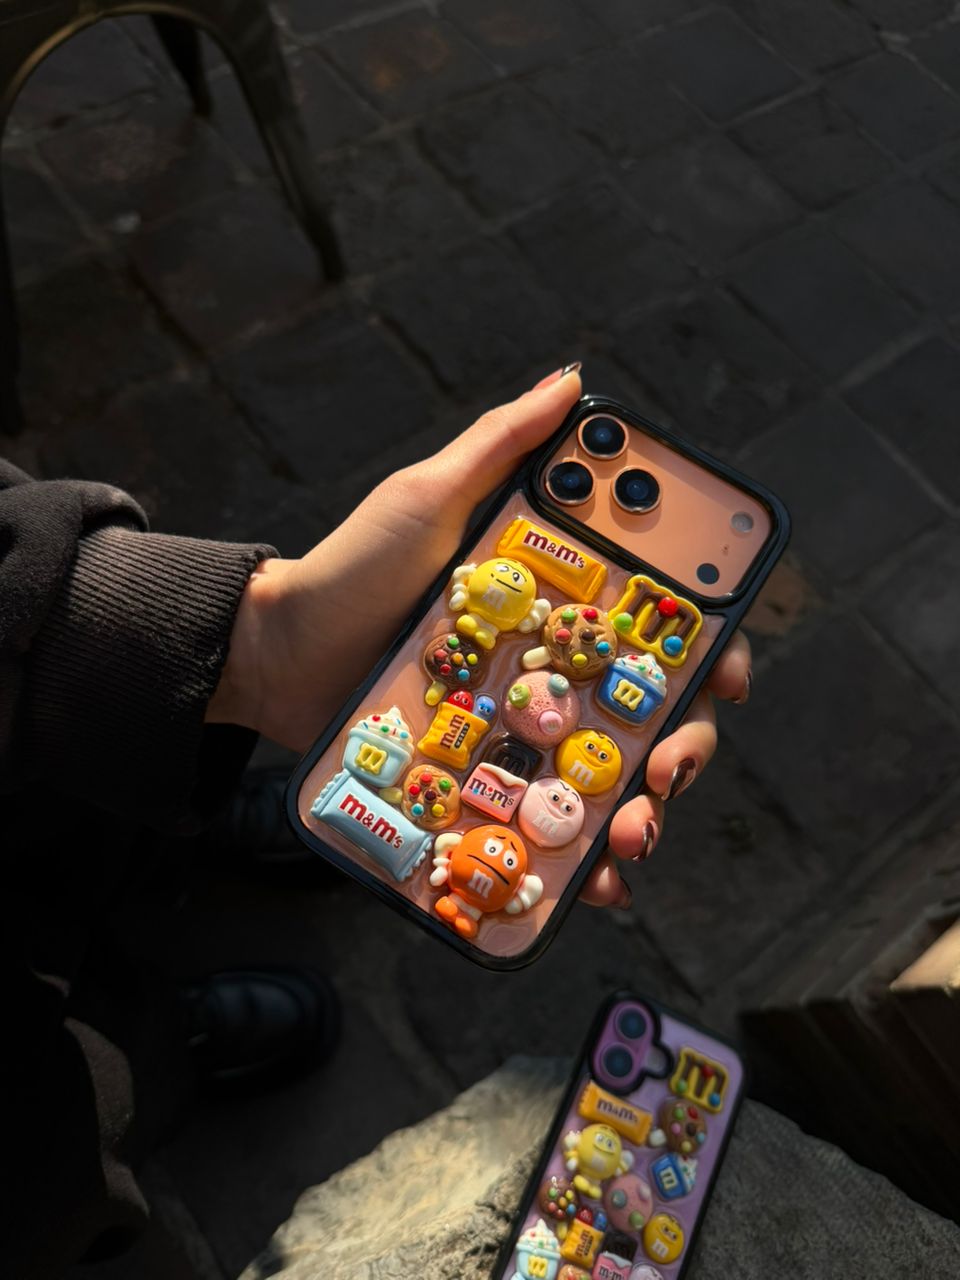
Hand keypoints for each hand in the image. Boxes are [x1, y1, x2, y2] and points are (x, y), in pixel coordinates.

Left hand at [208, 366, 751, 906]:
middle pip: (653, 714)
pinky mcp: (485, 784)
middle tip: (668, 774)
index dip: (710, 651)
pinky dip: (580, 862)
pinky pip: (548, 827)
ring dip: (641, 816)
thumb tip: (574, 383)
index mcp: (561, 608)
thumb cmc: (356, 569)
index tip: (725, 675)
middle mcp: (554, 672)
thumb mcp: (429, 499)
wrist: (278, 653)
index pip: (659, 629)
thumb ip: (500, 448)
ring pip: (610, 781)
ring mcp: (522, 733)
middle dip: (684, 748)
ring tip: (630, 841)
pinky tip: (592, 887)